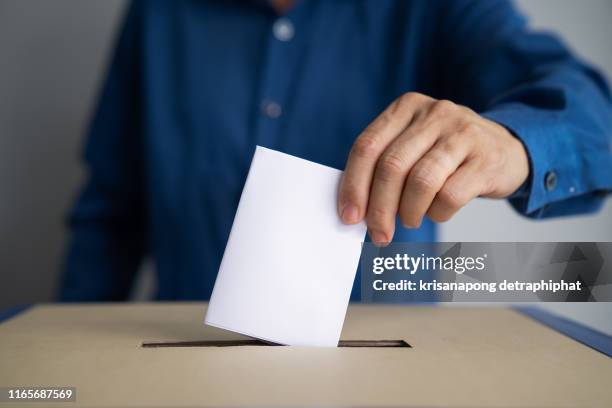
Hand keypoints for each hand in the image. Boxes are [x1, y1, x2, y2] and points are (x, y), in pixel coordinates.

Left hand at [338, 92, 528, 244]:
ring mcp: (462, 133)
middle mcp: (434, 113)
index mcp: (406, 107)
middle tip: (378, 234)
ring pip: (420, 182)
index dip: (353, 185)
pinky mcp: (486, 158)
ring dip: (408, 212)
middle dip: (379, 208)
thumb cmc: (447, 154)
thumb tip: (355, 209)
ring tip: (409, 221)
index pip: (367, 146)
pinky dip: (437, 213)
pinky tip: (437, 211)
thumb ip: (383, 166)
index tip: (349, 216)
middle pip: (391, 166)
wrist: (506, 148)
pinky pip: (450, 196)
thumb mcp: (413, 145)